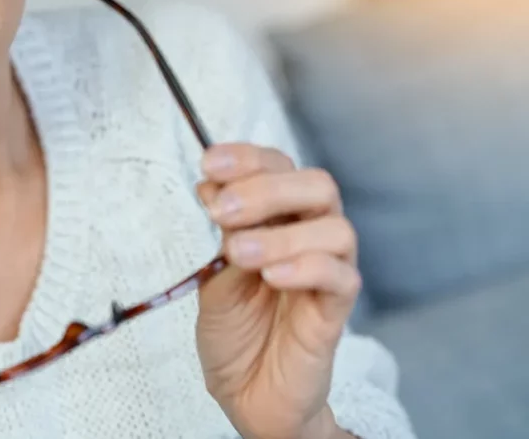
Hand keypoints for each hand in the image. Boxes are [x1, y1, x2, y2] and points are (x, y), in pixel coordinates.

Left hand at [195, 143, 359, 438]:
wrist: (246, 393)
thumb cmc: (234, 331)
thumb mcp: (213, 277)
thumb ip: (220, 236)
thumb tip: (211, 186)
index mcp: (278, 218)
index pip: (278, 166)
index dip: (248, 158)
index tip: (209, 164)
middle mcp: (309, 236)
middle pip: (316, 186)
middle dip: (267, 188)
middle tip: (223, 211)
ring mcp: (327, 271)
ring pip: (335, 229)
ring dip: (282, 233)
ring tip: (240, 253)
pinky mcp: (336, 310)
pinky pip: (340, 277)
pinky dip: (305, 268)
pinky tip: (271, 278)